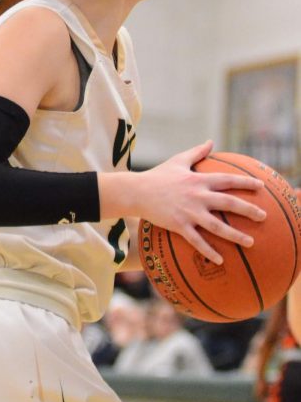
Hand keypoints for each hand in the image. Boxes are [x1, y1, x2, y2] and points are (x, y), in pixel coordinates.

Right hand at [138, 140, 265, 264]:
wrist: (137, 191)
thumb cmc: (158, 175)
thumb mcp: (178, 160)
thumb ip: (197, 152)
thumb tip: (211, 141)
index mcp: (198, 180)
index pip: (227, 180)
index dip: (246, 183)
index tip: (261, 187)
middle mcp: (197, 196)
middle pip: (228, 203)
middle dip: (248, 210)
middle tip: (263, 217)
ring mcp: (189, 212)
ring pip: (217, 226)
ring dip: (235, 235)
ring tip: (251, 243)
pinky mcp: (179, 225)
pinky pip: (197, 240)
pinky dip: (209, 250)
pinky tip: (220, 260)